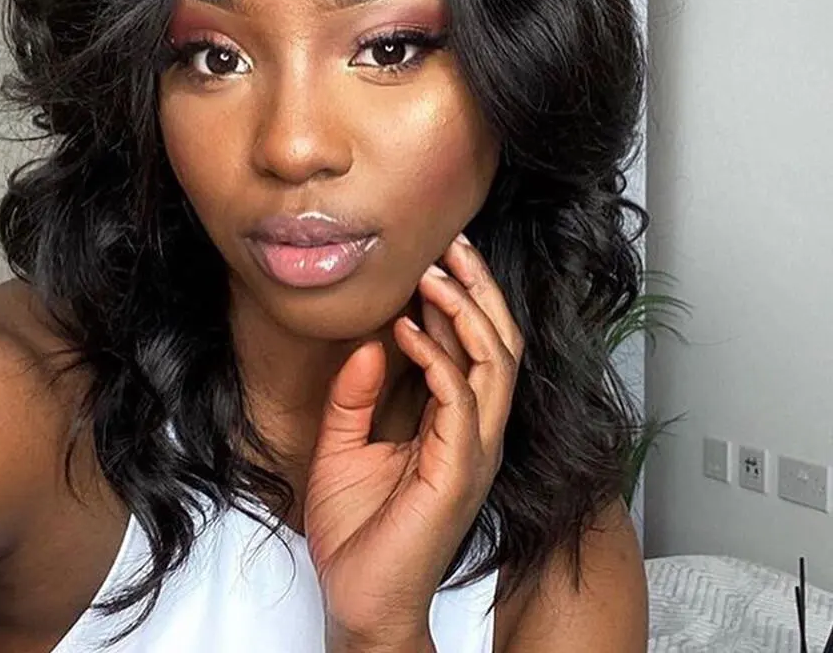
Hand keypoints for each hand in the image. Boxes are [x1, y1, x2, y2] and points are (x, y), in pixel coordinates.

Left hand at [304, 232, 524, 643]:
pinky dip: (435, 358)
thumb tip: (372, 341)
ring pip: (493, 363)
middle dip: (479, 290)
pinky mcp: (458, 471)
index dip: (460, 300)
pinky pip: (460, 401)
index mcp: (457, 425)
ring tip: (431, 274)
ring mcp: (474, 452)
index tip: (434, 257)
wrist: (359, 599)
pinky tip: (404, 330)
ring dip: (464, 312)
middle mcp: (477, 433)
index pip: (475, 348)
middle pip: (499, 344)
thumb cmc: (359, 529)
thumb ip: (357, 393)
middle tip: (452, 245)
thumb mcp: (345, 443)